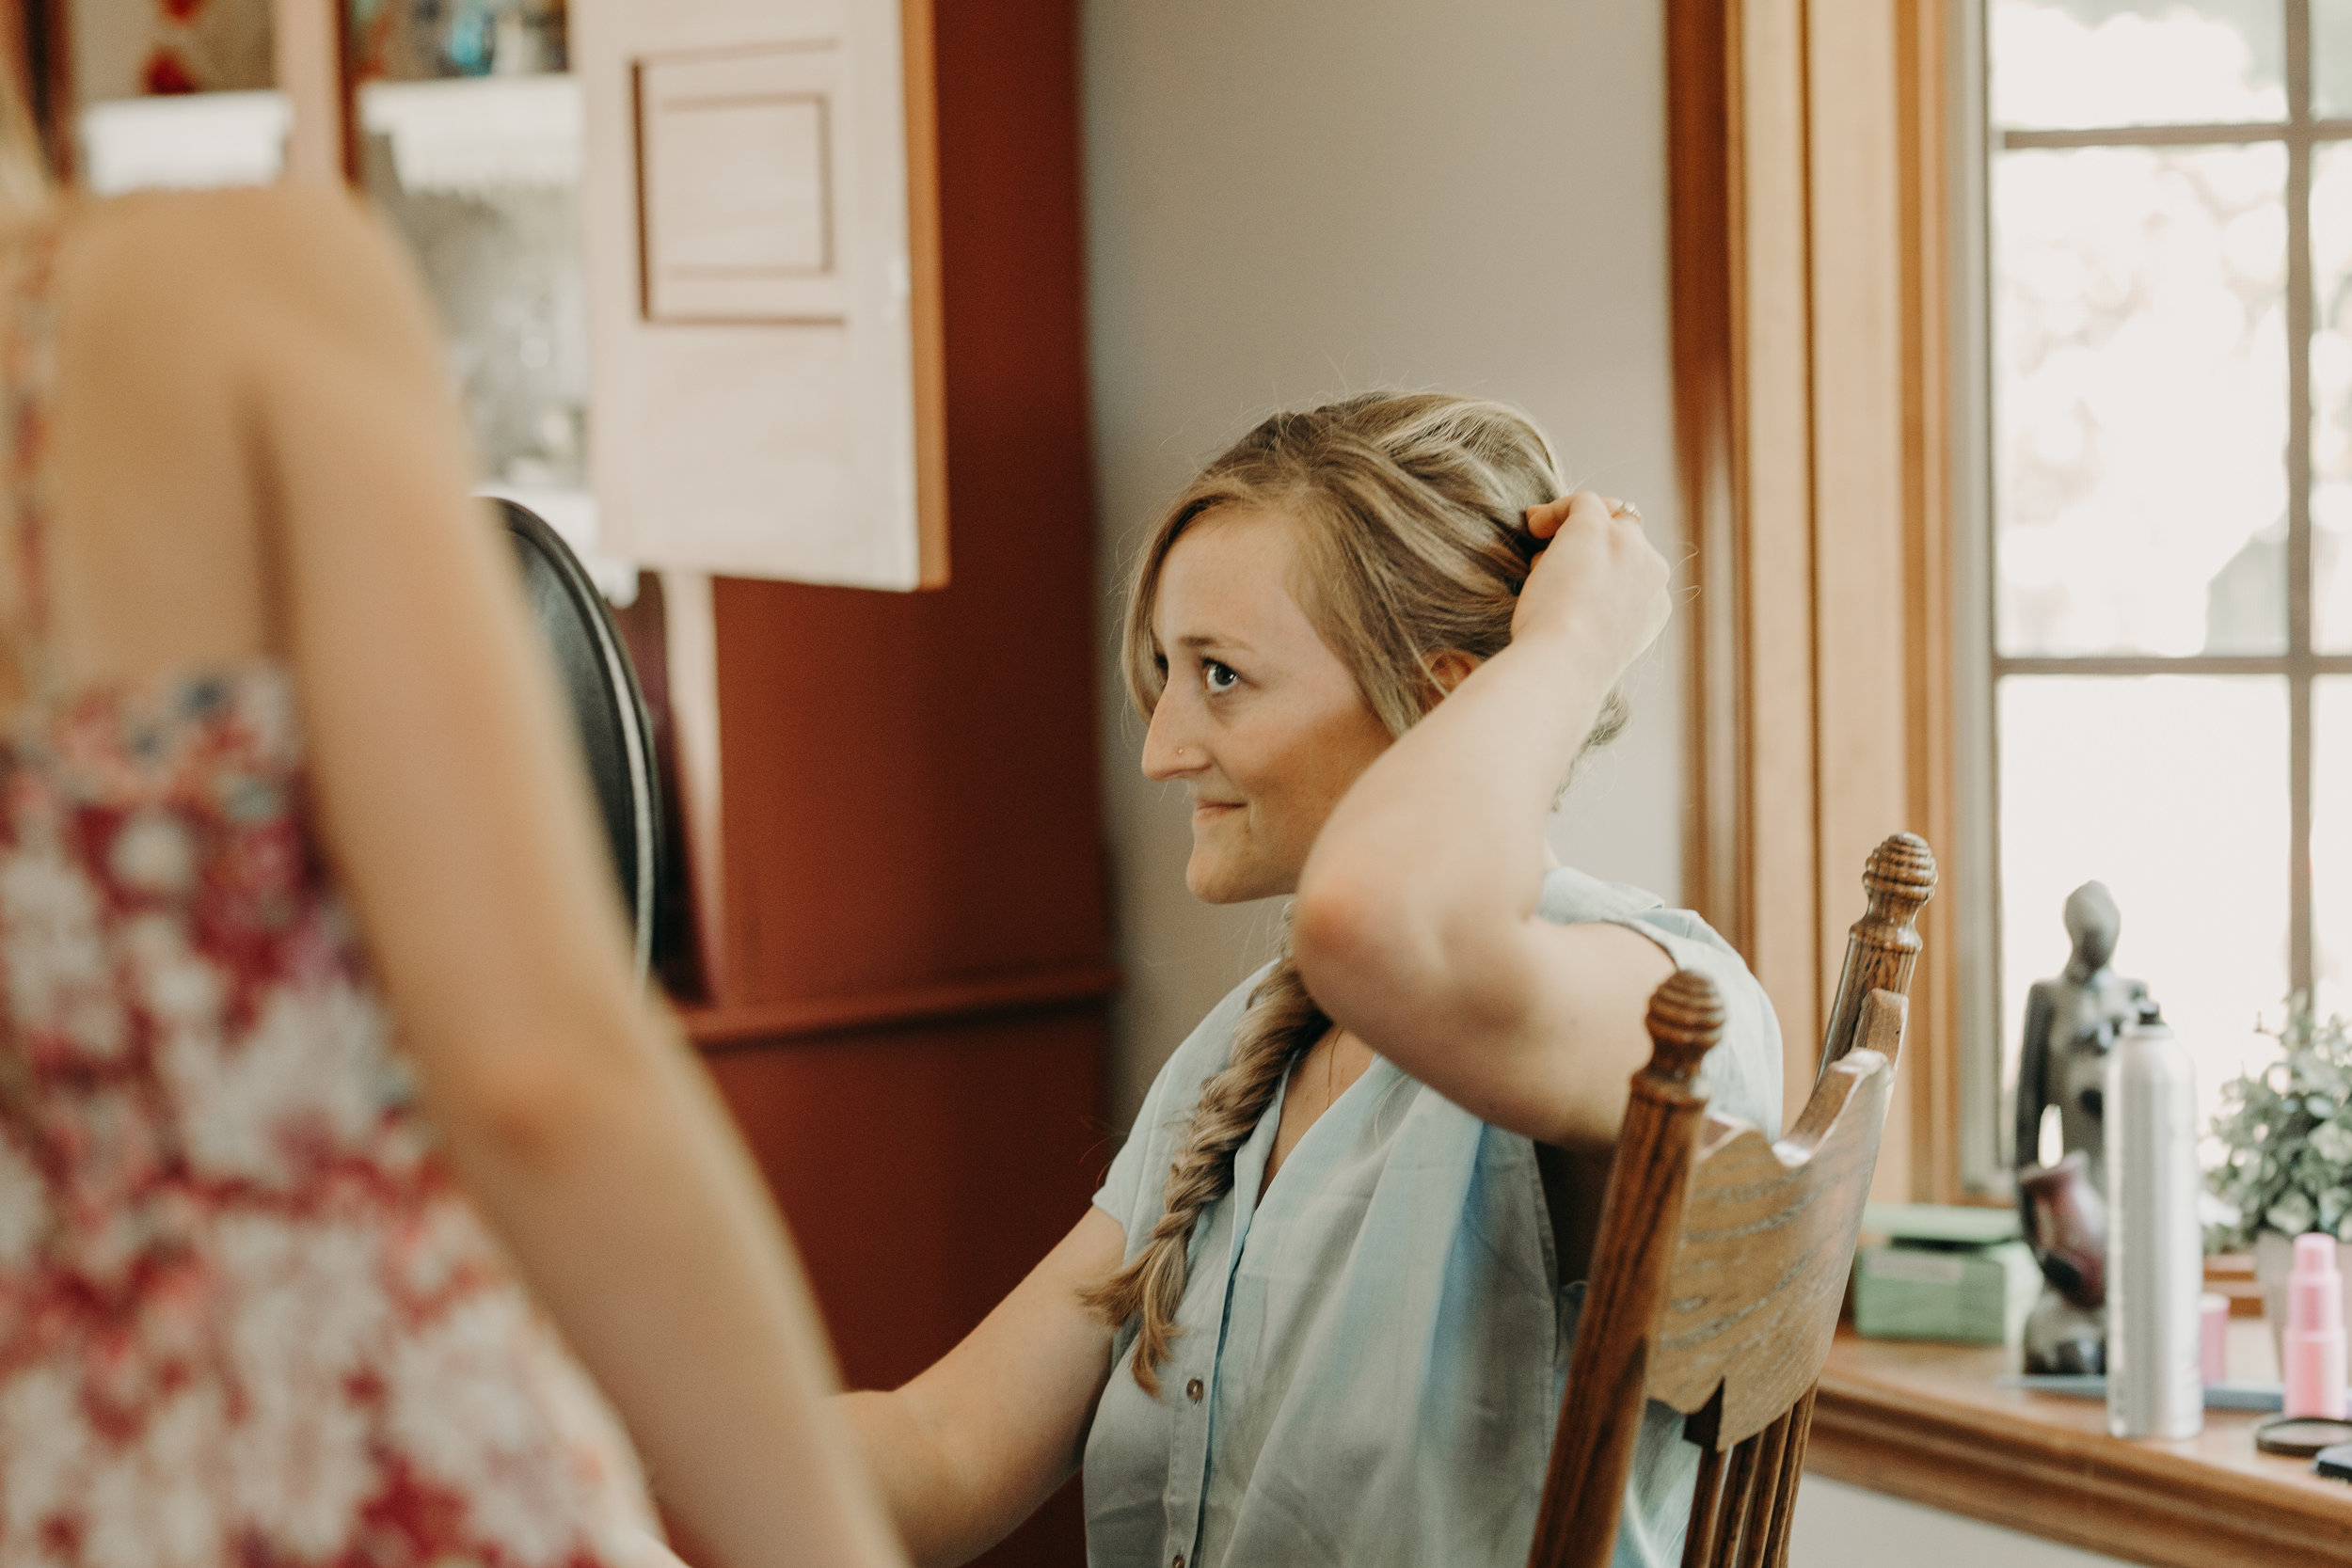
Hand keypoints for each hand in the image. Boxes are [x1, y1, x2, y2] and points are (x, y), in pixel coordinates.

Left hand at [1512, 491, 1670, 680]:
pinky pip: (1582, 501)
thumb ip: (1595, 622)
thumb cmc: (1568, 666)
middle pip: (1630, 535)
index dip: (1605, 569)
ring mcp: (1628, 546)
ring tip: (1541, 538)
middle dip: (1599, 538)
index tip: (1574, 580)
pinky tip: (1533, 525)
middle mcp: (1651, 571)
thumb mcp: (1595, 647)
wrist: (1567, 661)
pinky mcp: (1596, 528)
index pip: (1636, 571)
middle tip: (1562, 549)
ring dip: (1576, 523)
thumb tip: (1568, 601)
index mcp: (1655, 606)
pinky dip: (1555, 511)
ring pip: (1609, 514)